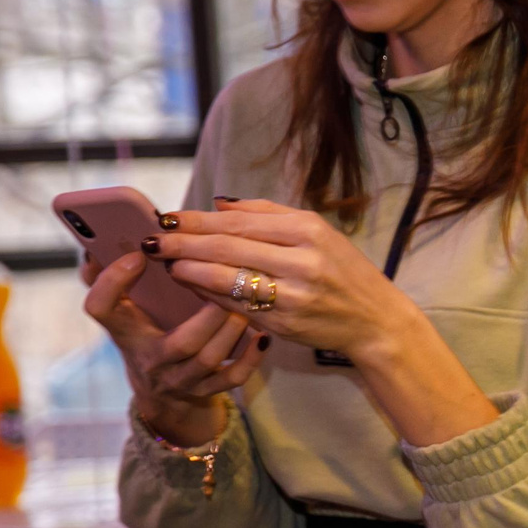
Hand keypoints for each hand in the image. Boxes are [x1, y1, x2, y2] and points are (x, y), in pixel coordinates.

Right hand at [81, 250, 263, 443]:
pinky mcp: (205, 391)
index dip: (114, 281)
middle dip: (209, 317)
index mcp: (123, 330)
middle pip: (180, 343)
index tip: (139, 255)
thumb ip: (110, 278)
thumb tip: (98, 244)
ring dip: (232, 331)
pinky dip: (250, 359)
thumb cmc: (143, 334)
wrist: (160, 392)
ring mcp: (179, 380)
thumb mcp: (122, 310)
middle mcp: (149, 359)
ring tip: (246, 305)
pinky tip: (262, 337)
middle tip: (226, 285)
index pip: (101, 307)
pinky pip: (231, 378)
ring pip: (209, 360)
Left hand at [142, 200, 495, 445]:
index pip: (238, 222)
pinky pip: (235, 305)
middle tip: (151, 240)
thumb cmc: (345, 272)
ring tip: (166, 262)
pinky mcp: (285, 322)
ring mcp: (292, 294)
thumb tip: (218, 205)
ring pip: (225, 278)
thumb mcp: (319, 232)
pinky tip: (192, 285)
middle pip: (226, 247)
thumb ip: (269, 214)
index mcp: (309, 230)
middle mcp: (301, 260)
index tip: (167, 218)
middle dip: (182, 243)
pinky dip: (208, 293)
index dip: (197, 221)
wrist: (376, 321)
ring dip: (188, 270)